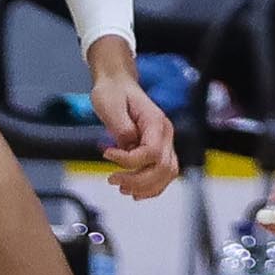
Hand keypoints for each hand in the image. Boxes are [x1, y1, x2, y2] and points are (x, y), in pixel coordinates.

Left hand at [84, 40, 182, 201]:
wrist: (117, 83)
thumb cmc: (113, 92)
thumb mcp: (110, 106)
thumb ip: (121, 129)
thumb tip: (127, 148)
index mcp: (155, 122)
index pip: (151, 152)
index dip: (128, 160)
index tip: (107, 154)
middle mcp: (165, 133)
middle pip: (163, 167)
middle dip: (138, 180)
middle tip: (113, 180)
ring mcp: (164, 141)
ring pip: (168, 173)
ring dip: (147, 187)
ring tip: (124, 189)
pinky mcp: (158, 148)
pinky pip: (163, 172)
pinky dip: (152, 186)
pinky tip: (136, 191)